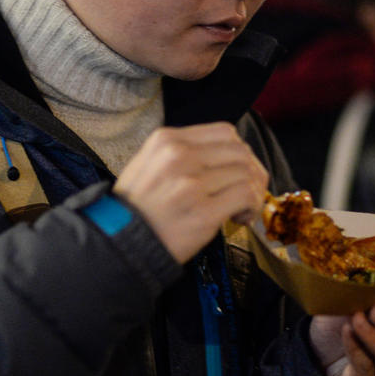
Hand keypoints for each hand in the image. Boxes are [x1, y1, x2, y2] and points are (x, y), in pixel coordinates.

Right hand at [115, 123, 267, 262]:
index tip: (235, 170)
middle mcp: (179, 156)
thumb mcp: (147, 163)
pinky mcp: (204, 212)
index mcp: (166, 140)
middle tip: (245, 192)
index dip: (238, 152)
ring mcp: (192, 183)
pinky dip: (251, 206)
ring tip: (240, 209)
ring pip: (246, 172)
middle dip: (251, 172)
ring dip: (252, 192)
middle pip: (240, 151)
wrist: (122, 244)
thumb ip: (182, 151)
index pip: (225, 131)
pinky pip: (246, 195)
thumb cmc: (137, 208)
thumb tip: (224, 152)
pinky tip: (240, 217)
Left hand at [308, 278, 374, 375]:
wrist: (317, 359)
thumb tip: (365, 259)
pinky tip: (346, 334)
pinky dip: (354, 348)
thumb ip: (366, 287)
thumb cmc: (341, 323)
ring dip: (370, 335)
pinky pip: (367, 365)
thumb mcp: (351, 300)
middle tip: (374, 308)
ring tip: (353, 321)